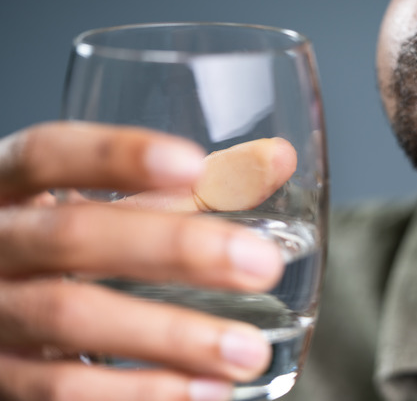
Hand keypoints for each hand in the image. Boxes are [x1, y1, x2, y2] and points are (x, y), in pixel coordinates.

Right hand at [0, 122, 296, 400]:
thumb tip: (276, 160)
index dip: (115, 156)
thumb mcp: (110, 210)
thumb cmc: (67, 250)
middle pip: (71, 235)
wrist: (0, 314)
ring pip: (68, 317)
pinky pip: (61, 389)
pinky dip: (138, 392)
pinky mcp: (2, 378)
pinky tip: (205, 391)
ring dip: (169, 336)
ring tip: (248, 350)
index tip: (193, 164)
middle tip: (261, 263)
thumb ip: (189, 189)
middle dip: (174, 248)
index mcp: (12, 189)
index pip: (48, 153)